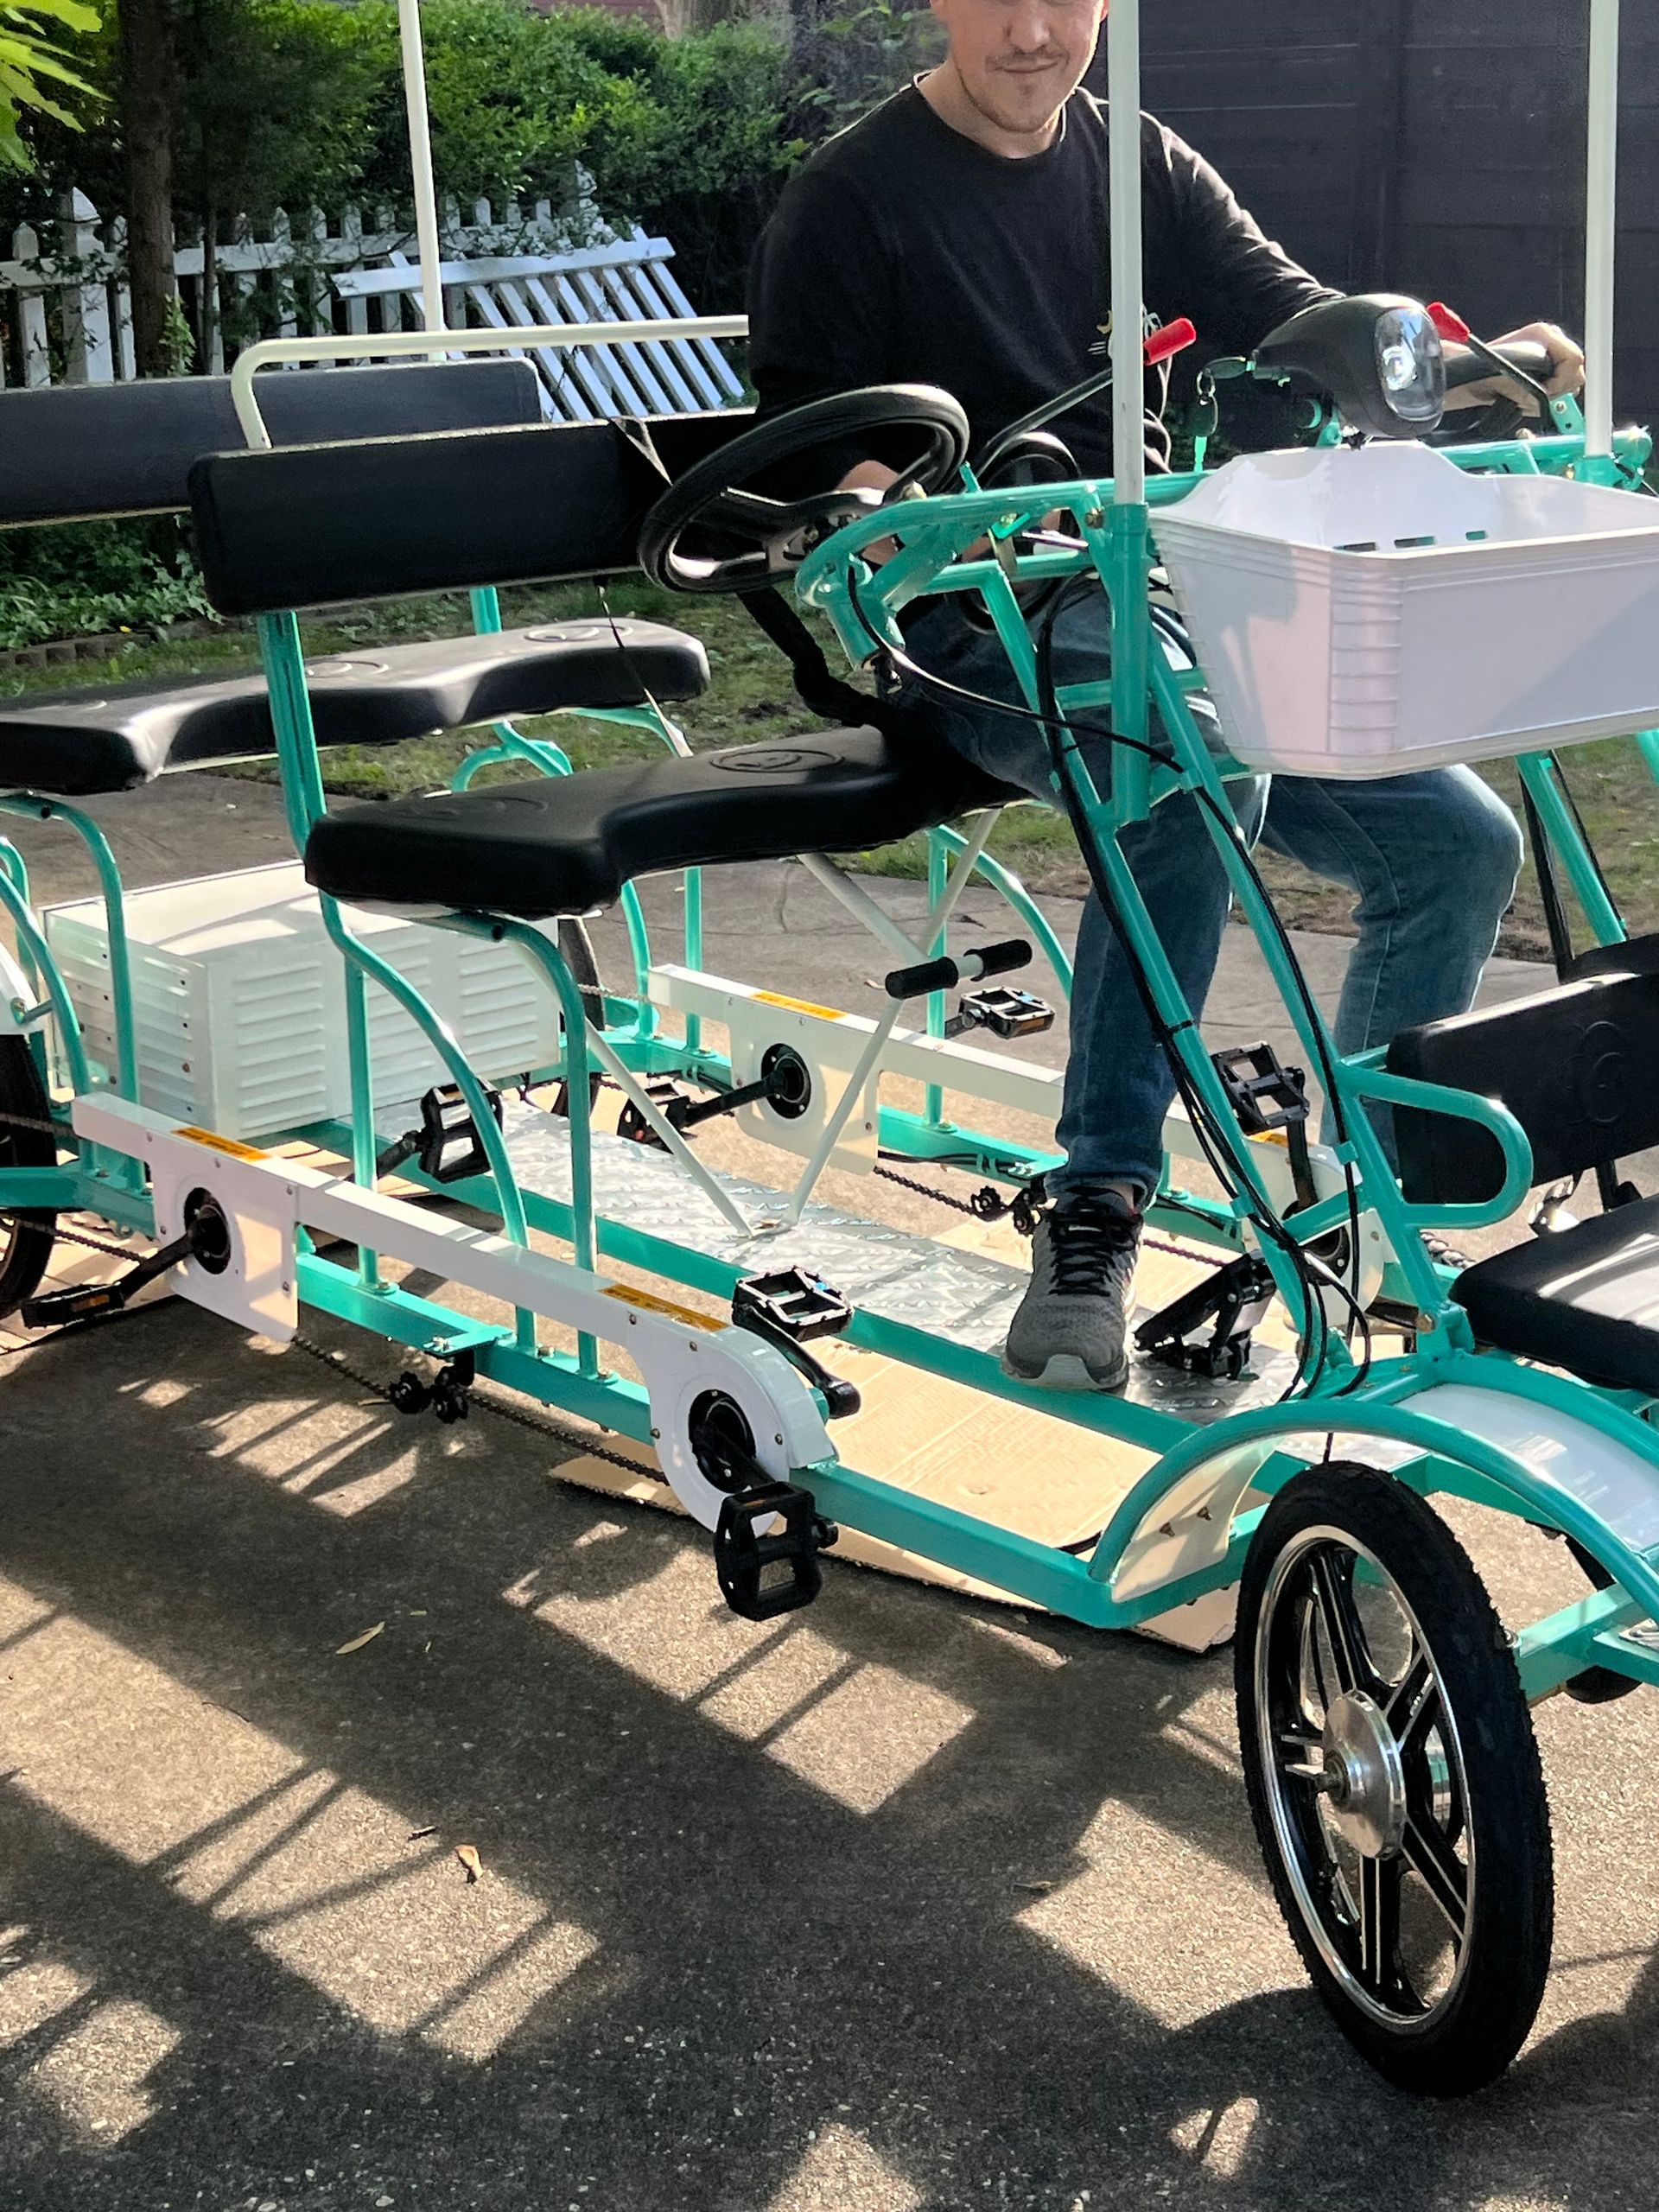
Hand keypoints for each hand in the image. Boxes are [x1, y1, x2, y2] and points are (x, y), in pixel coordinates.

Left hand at [1443, 321, 1585, 413]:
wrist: (1470, 377)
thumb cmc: (1482, 372)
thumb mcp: (1508, 380)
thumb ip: (1531, 389)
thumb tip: (1546, 399)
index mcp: (1545, 335)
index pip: (1574, 359)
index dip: (1562, 381)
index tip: (1545, 393)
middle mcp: (1551, 343)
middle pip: (1575, 373)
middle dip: (1556, 392)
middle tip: (1533, 400)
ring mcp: (1549, 357)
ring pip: (1568, 385)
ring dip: (1548, 399)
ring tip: (1524, 400)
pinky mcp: (1545, 372)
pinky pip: (1558, 391)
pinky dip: (1544, 401)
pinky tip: (1525, 401)